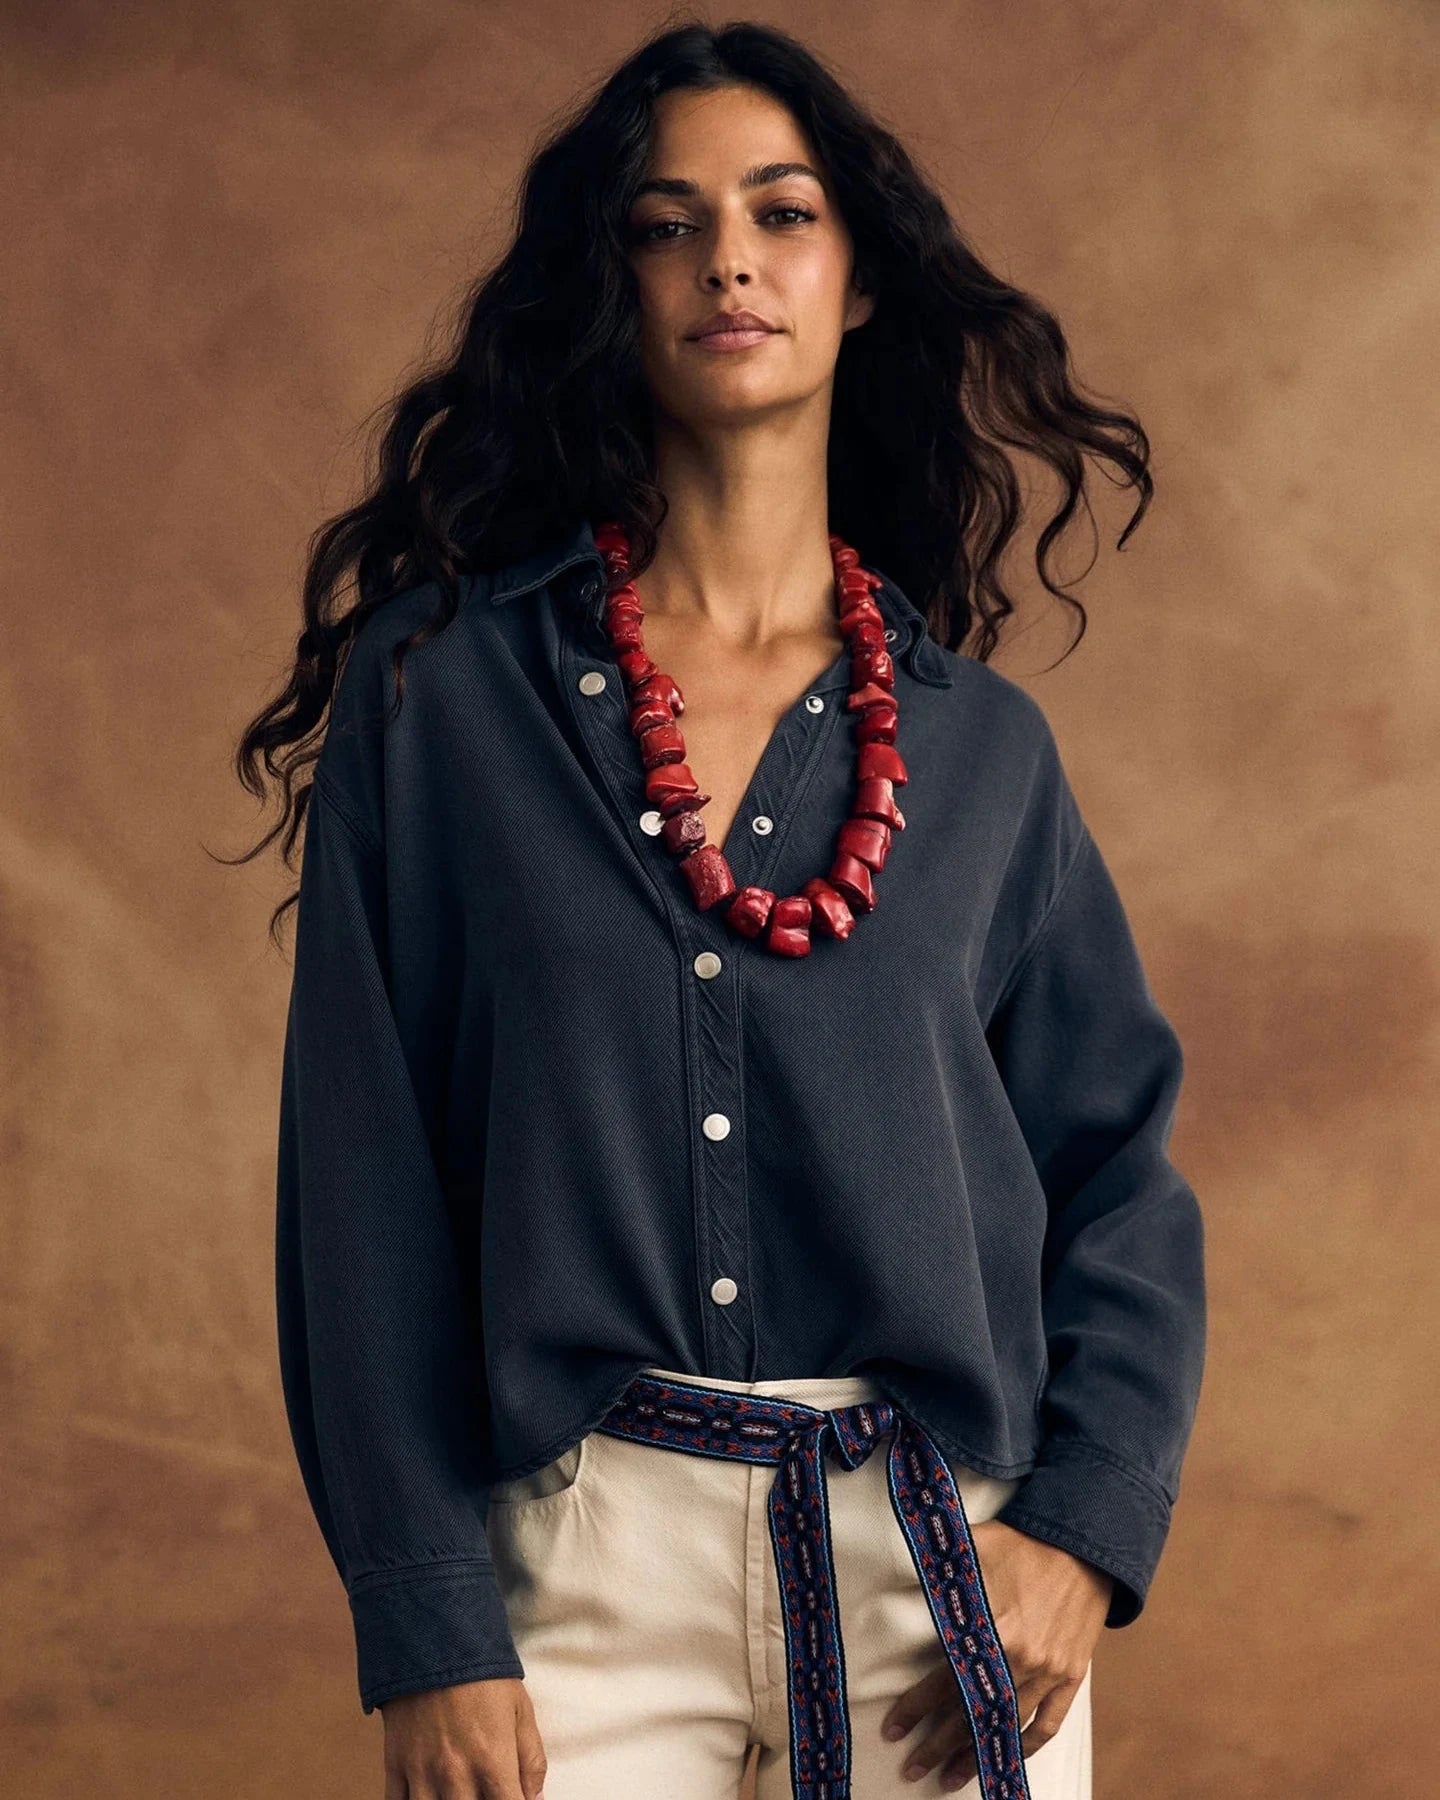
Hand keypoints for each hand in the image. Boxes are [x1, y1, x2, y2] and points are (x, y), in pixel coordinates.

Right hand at [381, 1676, 546, 1798]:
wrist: (434, 1636)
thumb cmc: (483, 1673)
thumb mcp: (520, 1709)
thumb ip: (531, 1760)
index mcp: (492, 1760)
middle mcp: (456, 1773)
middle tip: (484, 1791)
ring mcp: (422, 1772)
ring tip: (457, 1793)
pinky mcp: (395, 1764)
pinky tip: (427, 1797)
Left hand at [879, 1521, 1111, 1791]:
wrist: (1084, 1544)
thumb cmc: (1023, 1542)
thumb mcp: (975, 1546)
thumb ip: (939, 1564)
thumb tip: (895, 1569)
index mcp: (996, 1629)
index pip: (946, 1680)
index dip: (917, 1707)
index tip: (891, 1730)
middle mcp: (1024, 1659)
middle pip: (974, 1713)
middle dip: (939, 1744)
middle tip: (912, 1768)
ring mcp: (1050, 1672)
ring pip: (1008, 1725)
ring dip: (977, 1754)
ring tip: (949, 1778)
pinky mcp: (1071, 1677)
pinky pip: (1048, 1725)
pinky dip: (1025, 1746)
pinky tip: (1003, 1758)